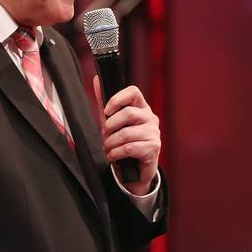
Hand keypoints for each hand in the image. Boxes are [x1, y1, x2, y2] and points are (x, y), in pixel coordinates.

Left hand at [94, 78, 159, 195]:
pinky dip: (116, 153)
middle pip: (128, 113)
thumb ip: (105, 103)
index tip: (107, 112)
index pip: (134, 92)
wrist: (134, 172)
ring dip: (111, 143)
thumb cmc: (124, 143)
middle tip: (106, 135)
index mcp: (141, 108)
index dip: (117, 99)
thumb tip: (97, 80)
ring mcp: (154, 133)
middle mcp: (150, 118)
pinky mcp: (154, 148)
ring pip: (126, 133)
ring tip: (109, 149)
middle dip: (110, 126)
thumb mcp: (112, 123)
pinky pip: (129, 147)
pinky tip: (114, 156)